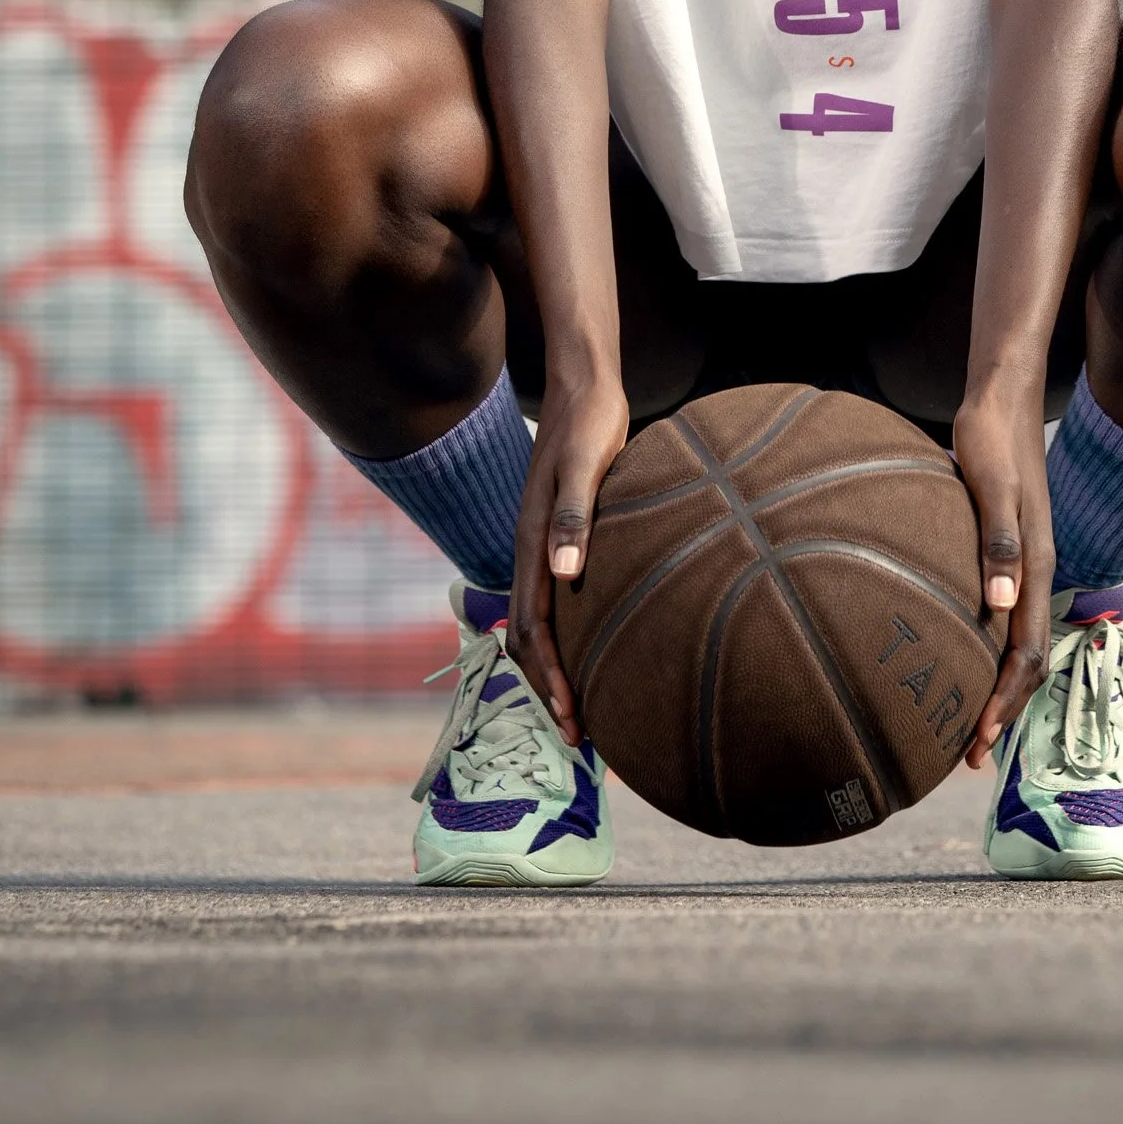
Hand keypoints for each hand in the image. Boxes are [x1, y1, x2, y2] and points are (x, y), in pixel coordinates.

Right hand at [507, 376, 630, 743]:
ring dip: (555, 669)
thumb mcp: (587, 463)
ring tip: (582, 710)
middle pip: (529, 638)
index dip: (552, 679)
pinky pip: (555, 601)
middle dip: (549, 690)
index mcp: (534, 541)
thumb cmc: (591, 421)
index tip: (575, 720)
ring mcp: (545, 544)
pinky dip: (567, 636)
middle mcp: (533, 549)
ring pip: (538, 623)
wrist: (584, 383)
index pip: (534, 629)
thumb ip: (576, 515)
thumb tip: (564, 573)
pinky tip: (593, 647)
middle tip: (581, 739)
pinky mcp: (562, 535)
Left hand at [950, 385, 1055, 769]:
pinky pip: (1007, 617)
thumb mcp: (990, 484)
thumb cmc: (990, 436)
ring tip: (970, 726)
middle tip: (970, 756)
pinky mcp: (1010, 550)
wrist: (1001, 396)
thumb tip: (1001, 603)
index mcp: (1037, 564)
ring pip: (1020, 642)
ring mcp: (1026, 562)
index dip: (1002, 700)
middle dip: (1002, 710)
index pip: (1025, 652)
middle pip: (1028, 659)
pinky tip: (965, 656)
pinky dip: (991, 650)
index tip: (976, 739)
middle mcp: (1038, 571)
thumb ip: (999, 541)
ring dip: (999, 687)